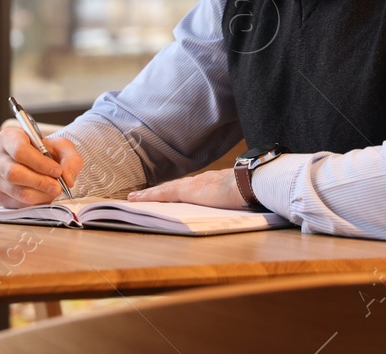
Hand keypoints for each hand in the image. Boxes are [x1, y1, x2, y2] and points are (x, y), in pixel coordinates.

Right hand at [0, 127, 83, 206]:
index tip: (56, 170)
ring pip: (17, 191)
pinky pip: (18, 204)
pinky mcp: (0, 196)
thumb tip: (66, 178)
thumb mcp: (63, 148)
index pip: (19, 150)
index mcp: (8, 137)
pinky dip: (35, 202)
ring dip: (40, 194)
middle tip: (57, 186)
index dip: (39, 163)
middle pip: (13, 173)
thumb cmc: (48, 153)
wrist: (42, 164)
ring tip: (53, 190)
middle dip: (40, 182)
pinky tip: (44, 195)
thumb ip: (70, 159)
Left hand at [127, 169, 246, 209]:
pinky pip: (161, 194)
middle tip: (142, 196)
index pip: (191, 187)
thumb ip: (237, 199)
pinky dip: (148, 197)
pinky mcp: (185, 191)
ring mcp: (192, 185)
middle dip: (158, 191)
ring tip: (134, 198)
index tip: (169, 193)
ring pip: (164, 189)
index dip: (177, 190)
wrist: (249, 183)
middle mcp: (200, 181)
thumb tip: (244, 204)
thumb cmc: (250, 190)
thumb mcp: (242, 195)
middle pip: (174, 187)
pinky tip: (137, 199)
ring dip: (149, 194)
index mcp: (213, 183)